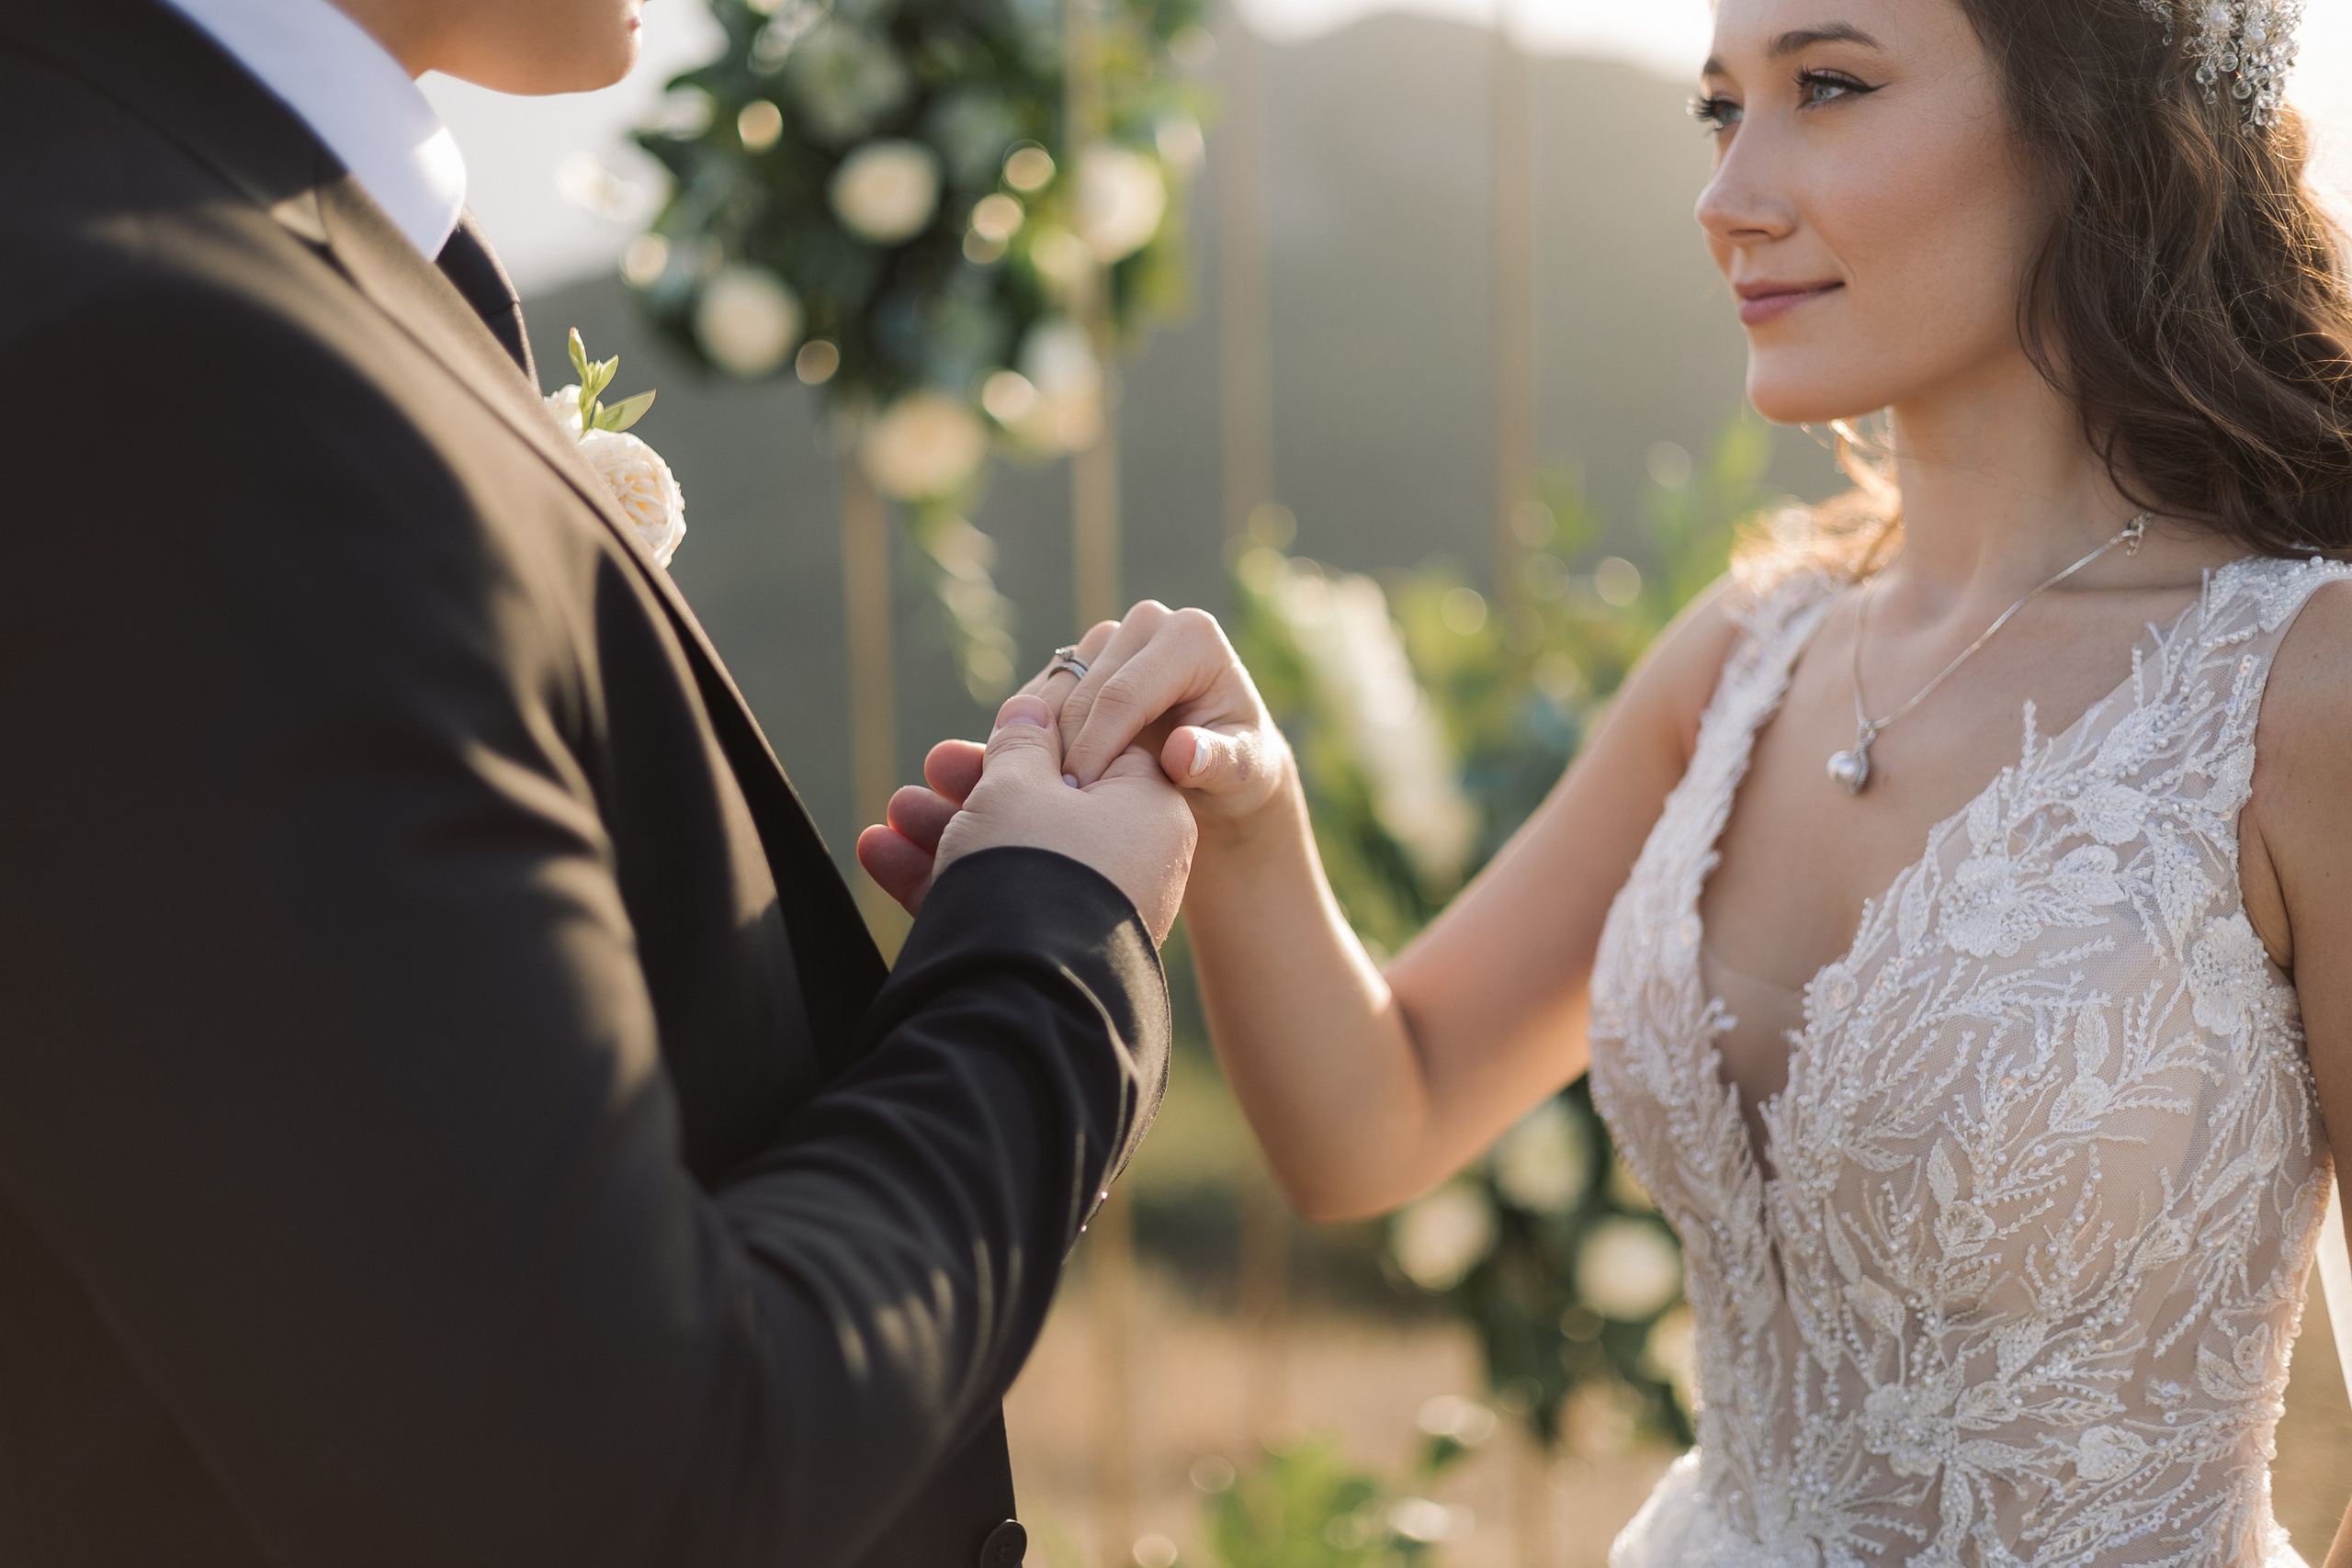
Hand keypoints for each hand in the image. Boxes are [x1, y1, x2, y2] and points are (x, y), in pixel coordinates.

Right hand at [856, 694, 1194, 941]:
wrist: (1020, 988)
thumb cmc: (1033, 864)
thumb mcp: (1016, 785)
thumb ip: (1020, 744)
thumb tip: (1031, 710)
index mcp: (1150, 811)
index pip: (1100, 753)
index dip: (1039, 740)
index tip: (992, 734)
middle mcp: (1135, 864)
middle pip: (1047, 806)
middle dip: (974, 788)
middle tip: (929, 770)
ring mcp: (1096, 912)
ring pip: (1015, 855)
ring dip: (947, 831)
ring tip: (890, 817)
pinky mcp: (1055, 952)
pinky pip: (1003, 901)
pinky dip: (948, 879)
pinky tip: (880, 855)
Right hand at [1044, 602, 1291, 823]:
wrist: (1222, 758)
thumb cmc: (1239, 765)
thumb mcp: (1242, 773)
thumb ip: (1216, 762)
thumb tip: (1183, 751)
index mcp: (1193, 637)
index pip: (1125, 693)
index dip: (1098, 745)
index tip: (1082, 794)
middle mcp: (1151, 622)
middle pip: (1086, 687)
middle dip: (1069, 746)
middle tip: (1062, 801)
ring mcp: (1114, 635)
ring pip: (1059, 686)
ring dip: (1049, 737)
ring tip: (1058, 791)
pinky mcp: (1088, 654)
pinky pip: (1048, 689)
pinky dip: (1042, 729)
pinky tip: (1046, 772)